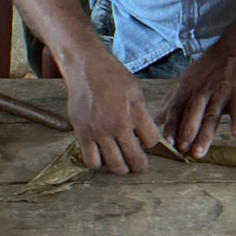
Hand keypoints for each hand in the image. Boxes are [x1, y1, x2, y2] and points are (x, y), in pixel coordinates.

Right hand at [65, 54, 159, 174]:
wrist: (86, 67)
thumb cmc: (112, 75)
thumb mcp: (135, 90)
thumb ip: (141, 114)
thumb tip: (145, 137)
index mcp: (135, 110)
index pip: (152, 141)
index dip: (151, 143)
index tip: (146, 141)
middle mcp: (118, 123)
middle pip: (135, 159)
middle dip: (140, 165)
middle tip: (138, 164)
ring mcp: (100, 131)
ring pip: (115, 165)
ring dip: (121, 168)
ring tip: (121, 163)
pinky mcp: (83, 134)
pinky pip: (92, 161)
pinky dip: (99, 164)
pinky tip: (102, 156)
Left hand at [155, 48, 235, 158]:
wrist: (231, 54)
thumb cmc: (204, 73)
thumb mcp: (185, 82)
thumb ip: (172, 102)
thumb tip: (157, 120)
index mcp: (187, 89)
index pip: (177, 108)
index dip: (172, 124)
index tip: (168, 142)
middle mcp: (202, 91)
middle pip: (193, 113)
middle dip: (187, 131)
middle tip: (183, 150)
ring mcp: (220, 92)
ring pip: (212, 115)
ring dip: (206, 134)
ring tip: (200, 152)